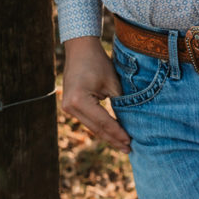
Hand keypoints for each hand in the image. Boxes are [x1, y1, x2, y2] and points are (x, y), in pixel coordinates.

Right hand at [61, 36, 131, 153]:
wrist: (80, 48)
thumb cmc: (98, 62)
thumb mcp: (112, 82)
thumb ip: (119, 102)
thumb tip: (129, 122)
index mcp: (79, 100)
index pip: (103, 122)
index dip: (117, 133)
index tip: (130, 142)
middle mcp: (70, 107)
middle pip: (96, 128)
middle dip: (113, 138)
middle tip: (128, 149)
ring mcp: (68, 107)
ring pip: (92, 126)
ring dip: (107, 135)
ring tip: (122, 144)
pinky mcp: (70, 105)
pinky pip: (88, 119)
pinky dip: (100, 126)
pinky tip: (111, 134)